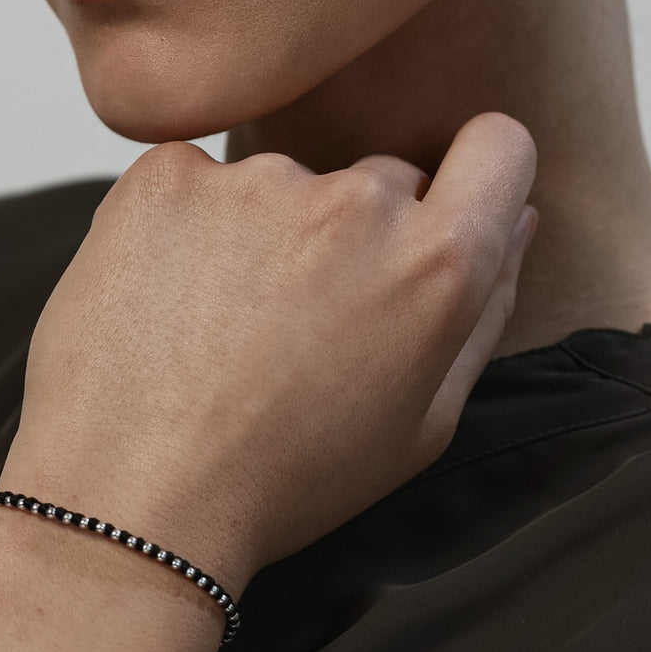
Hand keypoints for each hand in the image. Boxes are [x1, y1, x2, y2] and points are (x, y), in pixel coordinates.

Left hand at [0, 111, 537, 595]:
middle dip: (357, 234)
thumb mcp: (419, 426)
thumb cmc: (282, 481)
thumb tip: (517, 220)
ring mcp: (256, 181)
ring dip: (265, 234)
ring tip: (220, 330)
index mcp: (436, 265)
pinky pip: (197, 179)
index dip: (478, 170)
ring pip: (284, 184)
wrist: (132, 504)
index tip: (444, 205)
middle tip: (300, 322)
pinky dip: (188, 226)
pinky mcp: (167, 177)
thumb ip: (487, 310)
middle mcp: (357, 203)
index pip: (499, 147)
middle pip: (382, 178)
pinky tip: (168, 302)